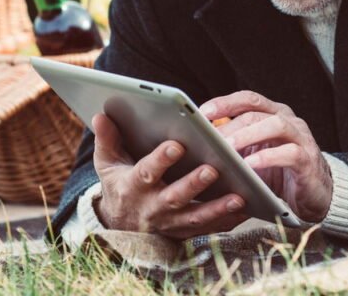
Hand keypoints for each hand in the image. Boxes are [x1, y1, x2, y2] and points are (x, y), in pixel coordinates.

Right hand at [91, 114, 247, 238]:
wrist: (120, 225)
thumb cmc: (118, 184)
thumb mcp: (107, 163)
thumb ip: (107, 139)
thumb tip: (101, 115)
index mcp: (133, 187)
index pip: (146, 172)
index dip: (160, 160)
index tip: (176, 144)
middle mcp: (152, 207)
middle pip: (174, 197)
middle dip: (193, 184)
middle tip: (212, 169)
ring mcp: (169, 223)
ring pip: (195, 217)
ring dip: (217, 208)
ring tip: (239, 196)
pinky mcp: (184, 233)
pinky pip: (208, 229)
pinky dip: (227, 221)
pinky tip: (247, 209)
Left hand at [200, 90, 331, 222]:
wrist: (314, 195)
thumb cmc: (279, 173)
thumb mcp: (253, 156)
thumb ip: (234, 145)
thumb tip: (200, 143)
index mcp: (273, 114)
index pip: (248, 99)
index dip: (225, 103)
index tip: (202, 113)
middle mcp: (288, 121)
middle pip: (256, 112)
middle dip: (231, 124)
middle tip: (209, 138)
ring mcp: (301, 138)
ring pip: (275, 125)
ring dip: (248, 135)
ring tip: (228, 147)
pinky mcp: (308, 160)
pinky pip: (289, 152)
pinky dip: (268, 157)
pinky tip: (250, 165)